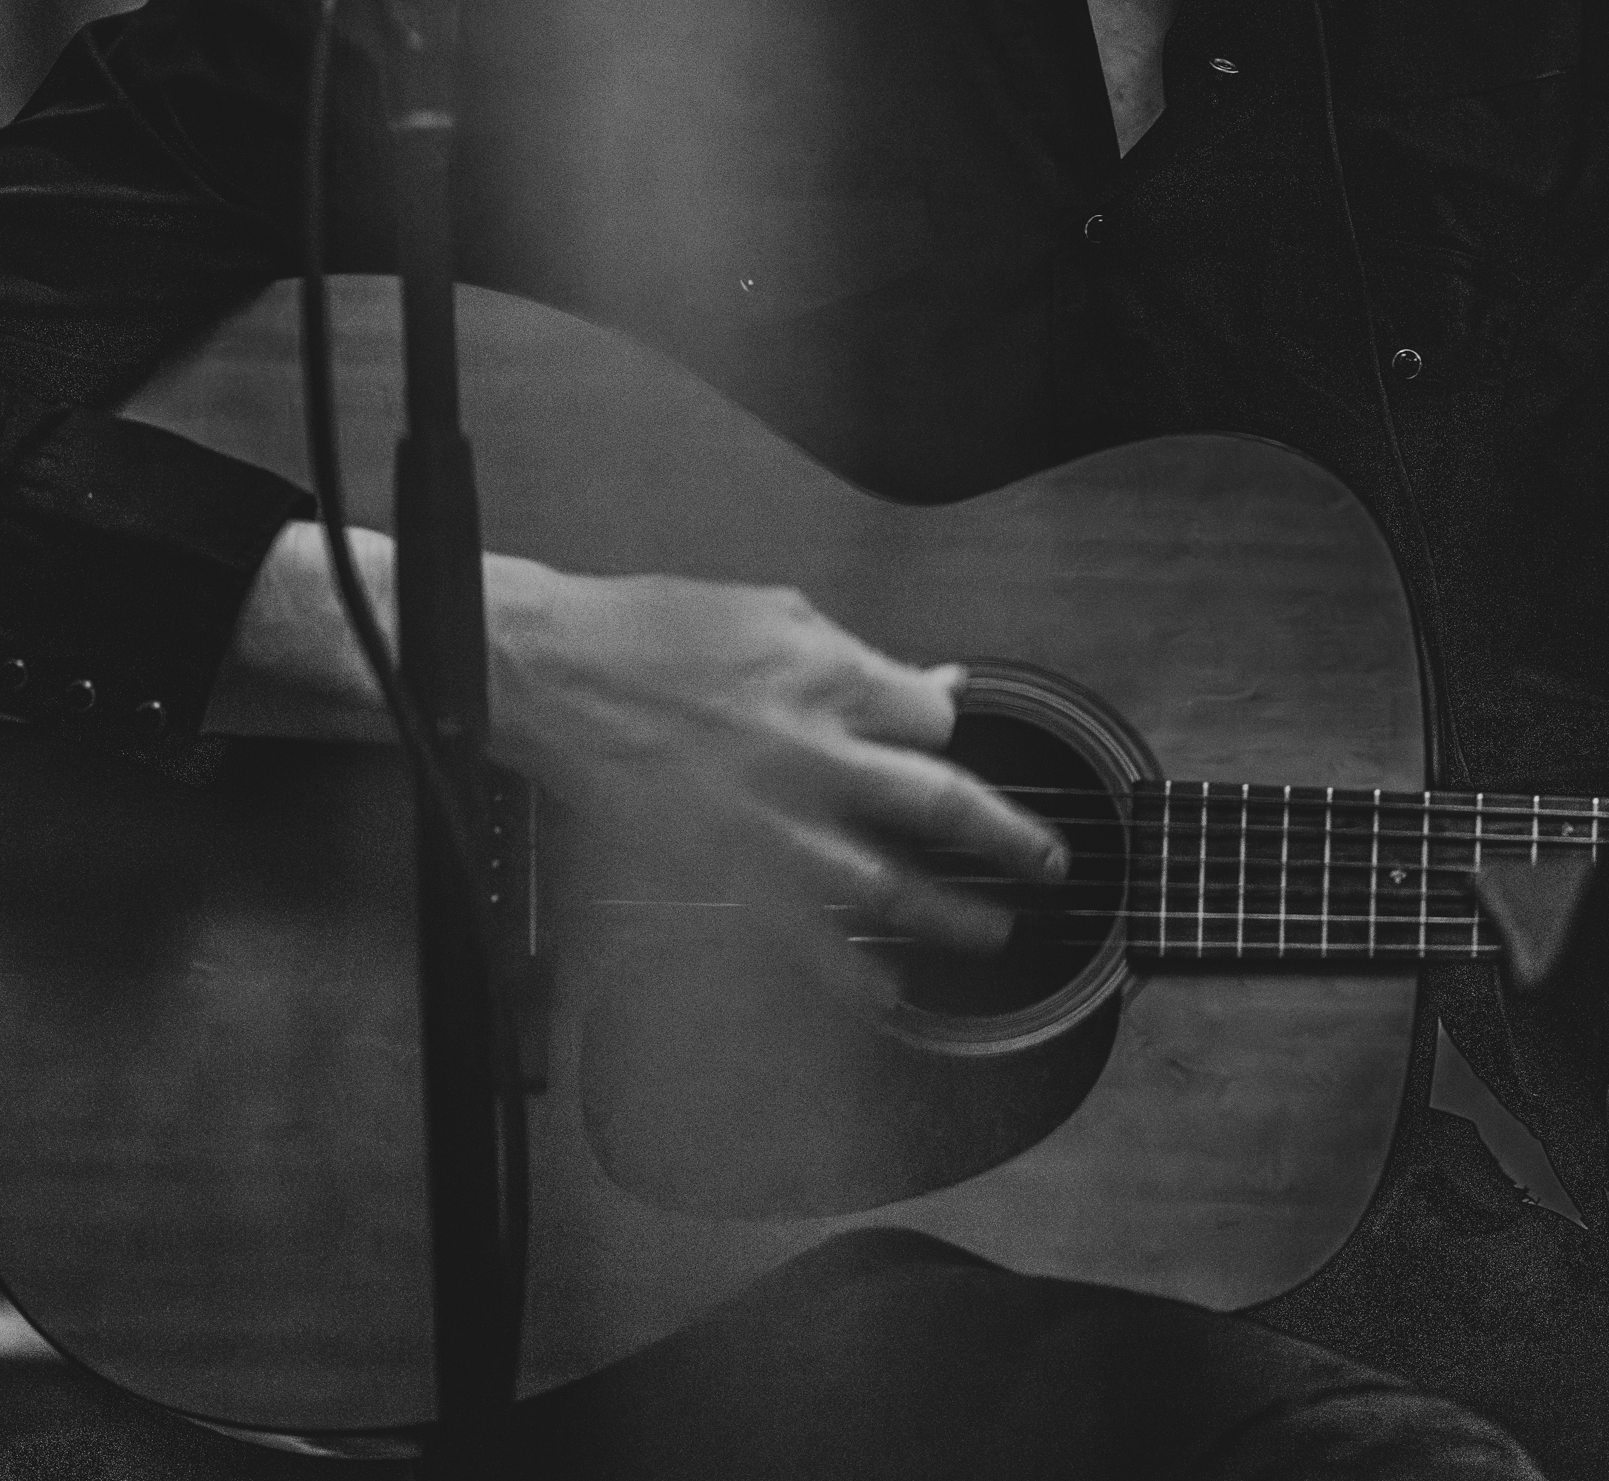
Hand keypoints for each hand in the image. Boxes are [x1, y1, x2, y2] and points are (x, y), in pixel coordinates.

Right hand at [485, 562, 1066, 964]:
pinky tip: (887, 998)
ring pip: (889, 882)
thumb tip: (919, 681)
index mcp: (829, 676)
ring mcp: (775, 823)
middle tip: (1048, 862)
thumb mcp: (768, 610)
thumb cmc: (652, 631)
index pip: (931, 717)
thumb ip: (851, 652)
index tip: (946, 743)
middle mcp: (817, 753)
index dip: (946, 729)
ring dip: (951, 914)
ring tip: (995, 930)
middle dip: (1005, 836)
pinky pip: (804, 937)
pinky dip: (850, 975)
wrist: (560, 675)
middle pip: (940, 803)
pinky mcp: (727, 871)